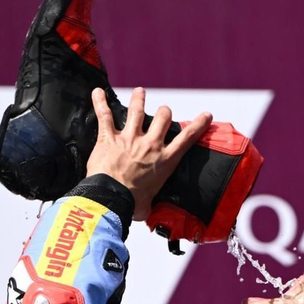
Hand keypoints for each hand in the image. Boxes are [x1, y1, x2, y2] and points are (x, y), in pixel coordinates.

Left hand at [86, 88, 211, 220]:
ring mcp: (129, 139)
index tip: (205, 115)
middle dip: (165, 112)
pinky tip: (98, 93)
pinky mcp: (109, 138)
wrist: (112, 198)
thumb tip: (146, 211)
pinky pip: (105, 116)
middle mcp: (150, 145)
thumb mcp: (150, 204)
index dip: (198, 125)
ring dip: (139, 99)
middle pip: (163, 118)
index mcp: (164, 161)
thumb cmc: (131, 204)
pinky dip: (100, 102)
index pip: (187, 138)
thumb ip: (150, 203)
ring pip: (137, 111)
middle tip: (163, 112)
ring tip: (140, 92)